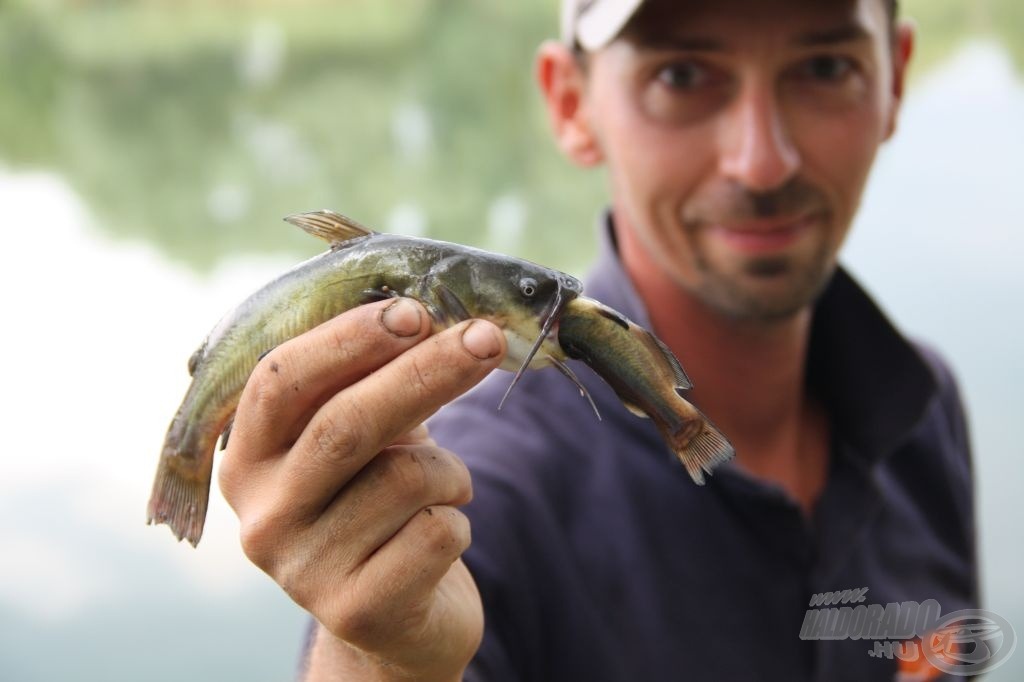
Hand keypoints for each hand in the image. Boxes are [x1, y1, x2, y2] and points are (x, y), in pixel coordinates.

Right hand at [218, 298, 505, 680]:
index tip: (414, 310)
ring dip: (450, 470)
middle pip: (345, 424)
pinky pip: (435, 534)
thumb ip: (370, 382)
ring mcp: (301, 568)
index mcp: (248, 455)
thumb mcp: (361, 440)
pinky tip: (440, 537)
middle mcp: (261, 513)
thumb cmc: (377, 503)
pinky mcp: (353, 610)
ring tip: (446, 486)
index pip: (280, 381)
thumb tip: (426, 310)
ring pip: (404, 479)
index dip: (348, 339)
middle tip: (485, 339)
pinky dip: (459, 521)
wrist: (394, 617)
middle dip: (426, 372)